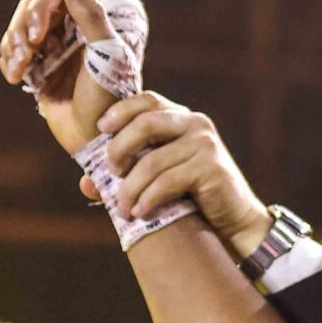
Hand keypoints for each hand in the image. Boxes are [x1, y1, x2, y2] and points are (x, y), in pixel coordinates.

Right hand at [0, 0, 128, 152]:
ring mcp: (50, 47)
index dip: (39, 6)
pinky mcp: (36, 67)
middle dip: (22, 28)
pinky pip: (10, 52)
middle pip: (29, 7)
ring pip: (17, 28)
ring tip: (20, 70)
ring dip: (12, 45)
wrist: (96, 137)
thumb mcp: (107, 56)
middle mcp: (68, 27)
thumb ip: (93, 18)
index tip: (38, 36)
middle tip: (27, 55)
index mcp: (87, 17)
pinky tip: (14, 78)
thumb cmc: (109, 96)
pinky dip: (7, 61)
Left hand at [92, 91, 273, 252]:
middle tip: (111, 173)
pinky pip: (168, 182)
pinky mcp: (211, 168)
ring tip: (123, 209)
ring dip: (131, 188)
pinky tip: (141, 212)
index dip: (120, 110)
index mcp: (182, 119)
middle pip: (145, 123)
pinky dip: (149, 198)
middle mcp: (195, 124)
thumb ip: (127, 175)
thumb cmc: (193, 198)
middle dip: (119, 148)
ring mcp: (205, 145)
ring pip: (153, 161)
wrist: (234, 220)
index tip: (100, 129)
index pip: (147, 101)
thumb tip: (87, 184)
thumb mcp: (159, 178)